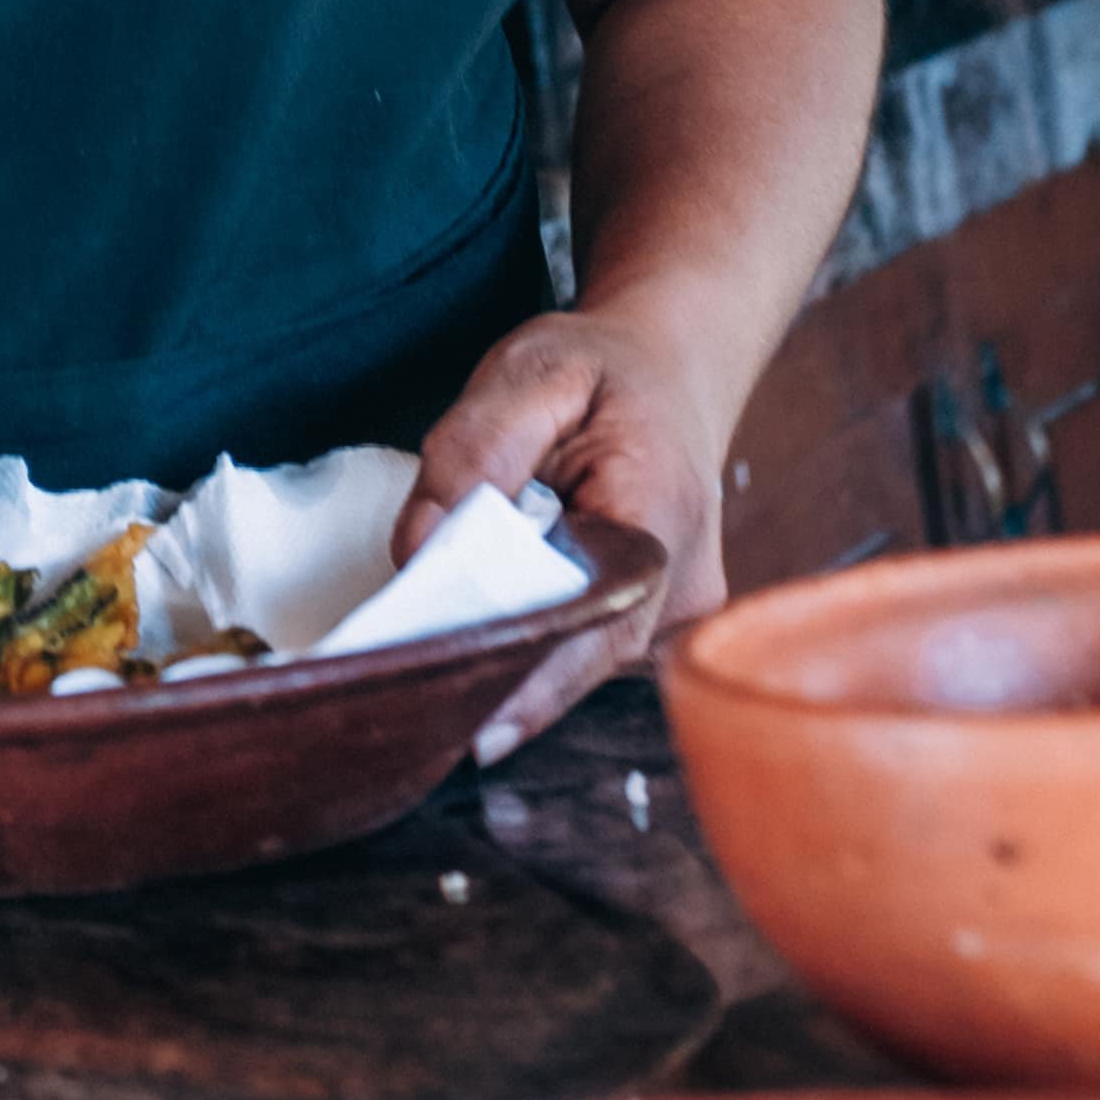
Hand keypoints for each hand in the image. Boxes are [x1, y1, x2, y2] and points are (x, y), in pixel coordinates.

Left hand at [410, 303, 732, 761]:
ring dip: (513, 659)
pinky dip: (530, 645)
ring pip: (582, 661)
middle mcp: (686, 581)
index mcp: (663, 509)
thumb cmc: (600, 372)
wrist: (669, 372)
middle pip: (586, 655)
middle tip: (412, 697)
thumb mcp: (532, 371)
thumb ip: (472, 449)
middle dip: (502, 677)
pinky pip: (584, 650)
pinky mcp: (653, 625)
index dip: (539, 682)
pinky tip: (480, 631)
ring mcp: (677, 612)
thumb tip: (418, 548)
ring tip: (435, 658)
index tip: (477, 728)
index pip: (602, 618)